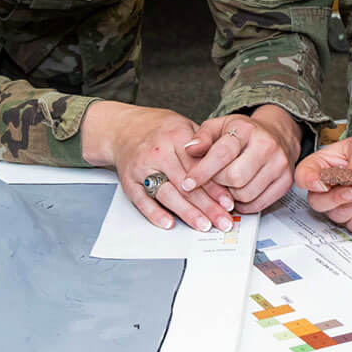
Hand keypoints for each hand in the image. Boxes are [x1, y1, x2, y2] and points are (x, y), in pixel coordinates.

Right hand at [82, 102, 234, 231]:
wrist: (122, 129)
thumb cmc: (159, 130)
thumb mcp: (184, 126)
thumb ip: (204, 145)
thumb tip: (228, 169)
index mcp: (175, 136)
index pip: (199, 167)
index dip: (216, 187)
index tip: (229, 203)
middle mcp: (158, 152)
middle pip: (186, 184)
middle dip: (207, 206)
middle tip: (223, 221)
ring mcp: (141, 167)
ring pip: (167, 194)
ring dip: (187, 213)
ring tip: (203, 225)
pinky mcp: (128, 181)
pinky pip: (142, 200)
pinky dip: (155, 214)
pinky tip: (169, 223)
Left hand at [182, 105, 302, 212]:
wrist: (276, 135)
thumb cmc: (244, 133)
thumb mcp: (219, 126)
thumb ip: (202, 137)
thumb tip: (189, 150)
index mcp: (247, 129)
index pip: (222, 153)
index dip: (202, 171)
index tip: (188, 183)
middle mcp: (267, 146)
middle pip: (235, 178)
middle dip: (217, 184)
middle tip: (213, 180)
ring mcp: (279, 165)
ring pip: (245, 194)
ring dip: (230, 196)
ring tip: (226, 185)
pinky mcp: (285, 182)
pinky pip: (258, 205)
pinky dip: (243, 204)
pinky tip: (238, 193)